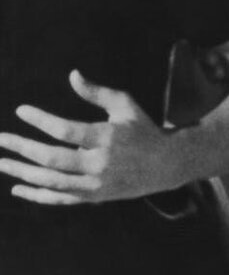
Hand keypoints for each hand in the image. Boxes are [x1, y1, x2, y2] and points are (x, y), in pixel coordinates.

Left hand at [0, 71, 179, 205]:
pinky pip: (61, 199)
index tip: (21, 111)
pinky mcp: (95, 197)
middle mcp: (100, 164)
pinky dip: (38, 196)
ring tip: (1, 162)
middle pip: (53, 159)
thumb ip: (96, 92)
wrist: (165, 165)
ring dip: (23, 173)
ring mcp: (96, 184)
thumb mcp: (124, 104)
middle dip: (22, 148)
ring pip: (52, 182)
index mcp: (107, 137)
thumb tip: (72, 74)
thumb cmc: (142, 128)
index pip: (66, 130)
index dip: (41, 120)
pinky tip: (17, 188)